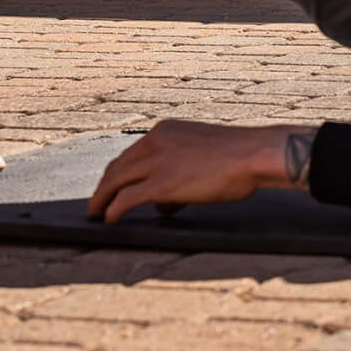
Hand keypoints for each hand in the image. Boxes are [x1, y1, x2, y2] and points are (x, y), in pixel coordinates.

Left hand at [87, 119, 307, 222]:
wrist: (253, 154)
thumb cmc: (239, 156)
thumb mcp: (203, 155)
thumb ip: (180, 172)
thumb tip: (164, 203)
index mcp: (165, 130)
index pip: (131, 153)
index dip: (118, 172)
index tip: (113, 185)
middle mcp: (155, 142)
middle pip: (117, 166)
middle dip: (104, 186)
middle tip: (98, 202)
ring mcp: (156, 162)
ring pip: (115, 181)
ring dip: (102, 199)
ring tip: (97, 213)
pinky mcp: (161, 184)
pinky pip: (125, 199)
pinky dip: (113, 210)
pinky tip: (109, 220)